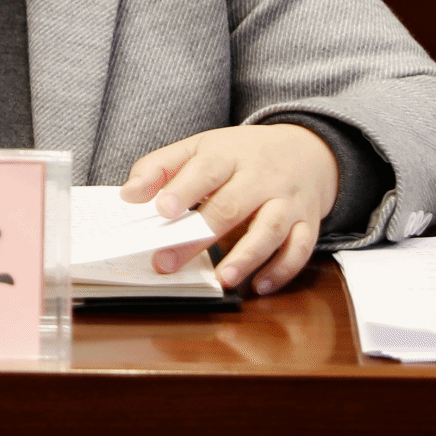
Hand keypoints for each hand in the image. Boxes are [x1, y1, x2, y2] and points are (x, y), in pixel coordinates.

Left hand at [118, 124, 338, 295]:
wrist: (306, 151)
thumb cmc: (242, 155)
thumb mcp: (201, 148)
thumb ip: (161, 167)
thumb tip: (128, 195)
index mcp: (229, 154)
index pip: (206, 169)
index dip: (183, 189)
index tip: (161, 210)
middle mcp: (261, 177)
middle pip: (232, 206)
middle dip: (199, 236)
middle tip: (167, 262)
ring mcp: (287, 201)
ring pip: (270, 229)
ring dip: (247, 256)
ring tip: (222, 279)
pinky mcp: (307, 223)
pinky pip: (300, 249)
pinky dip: (282, 270)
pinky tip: (260, 286)